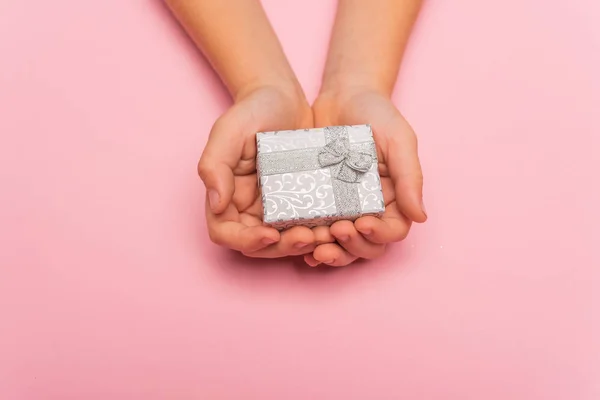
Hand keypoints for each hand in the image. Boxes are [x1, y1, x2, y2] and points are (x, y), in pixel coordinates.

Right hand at [199, 85, 332, 256]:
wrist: (285, 97)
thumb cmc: (253, 110)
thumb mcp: (228, 131)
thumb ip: (214, 165)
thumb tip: (216, 204)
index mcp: (226, 196)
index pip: (226, 233)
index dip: (246, 240)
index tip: (269, 234)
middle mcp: (249, 207)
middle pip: (259, 245)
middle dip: (282, 247)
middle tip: (307, 238)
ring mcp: (275, 207)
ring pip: (286, 240)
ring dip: (304, 244)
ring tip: (326, 234)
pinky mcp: (300, 202)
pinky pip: (308, 224)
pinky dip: (320, 229)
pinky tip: (337, 224)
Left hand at [304, 88, 426, 266]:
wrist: (342, 96)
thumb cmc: (377, 114)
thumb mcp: (399, 140)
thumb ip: (410, 177)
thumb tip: (421, 217)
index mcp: (392, 198)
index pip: (392, 230)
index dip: (379, 235)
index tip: (363, 222)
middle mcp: (367, 208)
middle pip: (366, 245)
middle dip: (352, 246)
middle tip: (337, 232)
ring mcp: (341, 208)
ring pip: (340, 244)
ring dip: (331, 251)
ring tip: (316, 244)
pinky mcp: (316, 202)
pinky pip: (314, 229)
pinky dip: (308, 242)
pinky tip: (298, 242)